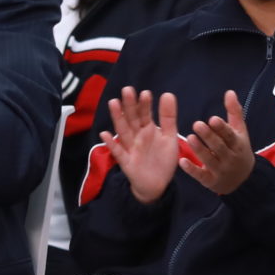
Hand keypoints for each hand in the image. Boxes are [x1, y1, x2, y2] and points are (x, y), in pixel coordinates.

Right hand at [101, 87, 181, 203]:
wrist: (158, 185)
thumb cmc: (162, 159)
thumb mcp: (169, 137)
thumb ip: (168, 117)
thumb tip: (167, 93)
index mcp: (147, 129)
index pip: (145, 114)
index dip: (145, 104)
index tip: (145, 93)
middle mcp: (137, 136)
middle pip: (132, 119)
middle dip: (130, 105)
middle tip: (127, 90)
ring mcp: (130, 148)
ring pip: (123, 131)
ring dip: (118, 118)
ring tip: (113, 103)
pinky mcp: (126, 162)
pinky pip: (118, 152)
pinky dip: (111, 144)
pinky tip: (105, 134)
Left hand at [182, 90, 255, 195]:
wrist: (243, 180)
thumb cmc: (238, 149)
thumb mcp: (240, 131)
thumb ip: (234, 112)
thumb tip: (229, 92)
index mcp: (237, 144)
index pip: (230, 135)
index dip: (222, 128)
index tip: (213, 119)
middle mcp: (230, 158)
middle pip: (219, 147)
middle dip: (209, 136)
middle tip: (197, 125)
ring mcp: (221, 171)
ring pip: (209, 160)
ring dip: (199, 150)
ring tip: (189, 138)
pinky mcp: (211, 181)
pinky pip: (201, 175)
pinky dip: (192, 169)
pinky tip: (182, 161)